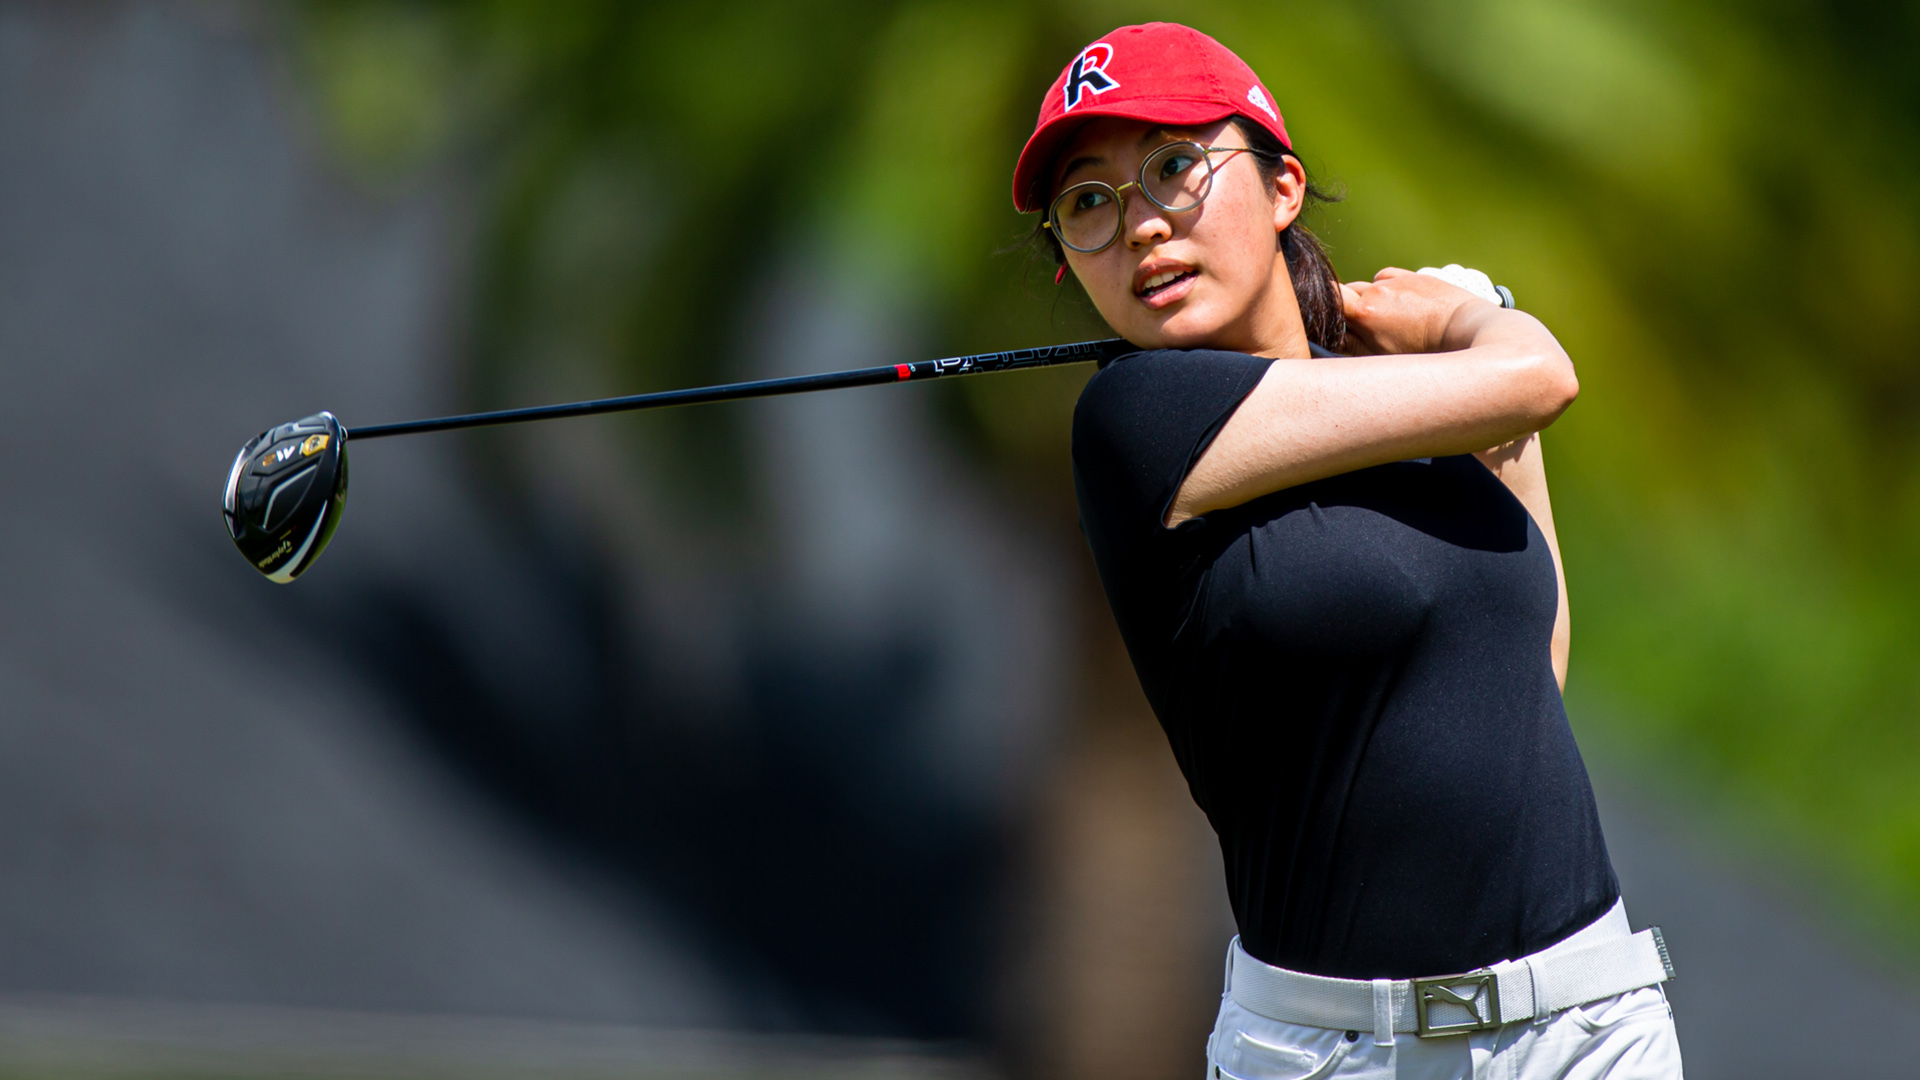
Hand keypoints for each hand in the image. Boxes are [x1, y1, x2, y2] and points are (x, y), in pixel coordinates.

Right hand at [1339, 267, 1496, 354]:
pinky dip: (1388, 287)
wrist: (1466, 332)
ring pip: (1369, 286)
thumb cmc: (1427, 352)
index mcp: (1365, 312)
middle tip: (1363, 329)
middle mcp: (1378, 291)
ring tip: (1389, 320)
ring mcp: (1397, 281)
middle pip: (1348, 292)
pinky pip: (1389, 276)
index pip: (1329, 297)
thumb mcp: (1382, 358)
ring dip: (1371, 299)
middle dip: (1349, 308)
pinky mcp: (1414, 276)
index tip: (1329, 319)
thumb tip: (1333, 336)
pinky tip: (1400, 303)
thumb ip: (1352, 345)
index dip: (1324, 307)